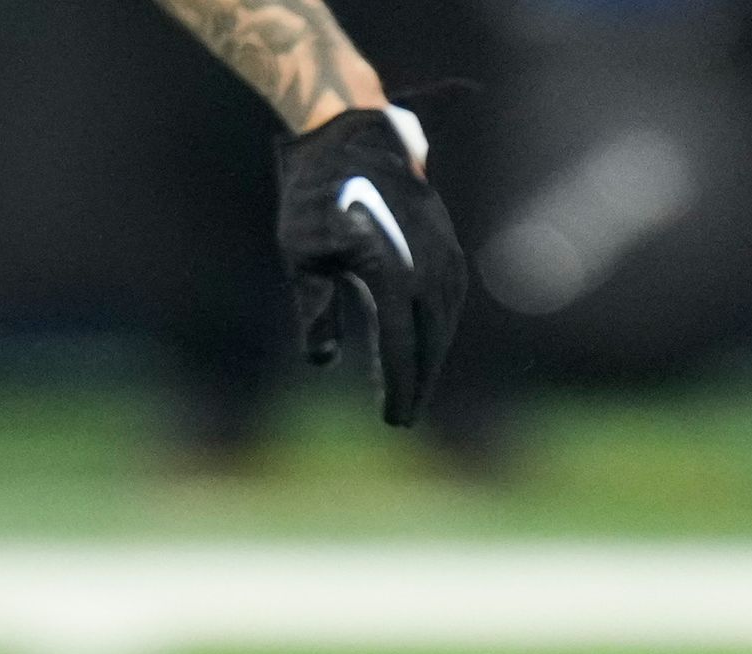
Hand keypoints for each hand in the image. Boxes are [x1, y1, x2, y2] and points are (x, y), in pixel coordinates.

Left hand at [275, 106, 466, 426]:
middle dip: (418, 381)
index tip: (393, 420)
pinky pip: (450, 297)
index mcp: (391, 275)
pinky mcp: (446, 243)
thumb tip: (323, 361)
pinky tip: (426, 340)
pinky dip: (439, 325)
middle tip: (404, 414)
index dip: (398, 389)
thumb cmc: (315, 198)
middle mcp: (425, 267)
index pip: (401, 350)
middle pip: (430, 342)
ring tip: (414, 382)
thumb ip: (315, 311)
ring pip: (445, 320)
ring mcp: (442, 253)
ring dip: (432, 355)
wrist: (350, 136)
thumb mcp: (301, 256)